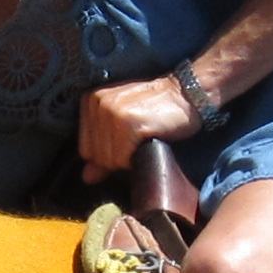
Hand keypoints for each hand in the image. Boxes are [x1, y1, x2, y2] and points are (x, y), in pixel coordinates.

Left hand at [75, 71, 202, 178]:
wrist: (186, 95)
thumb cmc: (156, 111)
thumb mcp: (124, 125)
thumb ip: (103, 150)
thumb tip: (87, 177)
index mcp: (90, 100)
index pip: (86, 150)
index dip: (107, 156)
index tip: (127, 141)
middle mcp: (97, 103)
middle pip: (97, 156)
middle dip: (118, 158)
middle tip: (138, 140)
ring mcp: (112, 112)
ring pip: (109, 160)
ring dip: (129, 159)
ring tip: (143, 139)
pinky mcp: (128, 123)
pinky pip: (123, 159)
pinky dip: (136, 158)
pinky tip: (148, 140)